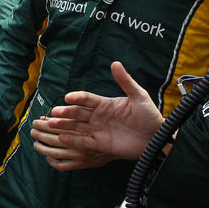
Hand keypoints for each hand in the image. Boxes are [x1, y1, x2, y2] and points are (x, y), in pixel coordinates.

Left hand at [30, 119, 111, 170]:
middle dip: (41, 132)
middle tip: (33, 129)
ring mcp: (80, 155)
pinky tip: (48, 158)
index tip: (39, 120)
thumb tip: (51, 116)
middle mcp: (80, 143)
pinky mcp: (82, 165)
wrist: (128, 146)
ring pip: (54, 153)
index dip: (47, 123)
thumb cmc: (115, 128)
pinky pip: (63, 165)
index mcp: (83, 129)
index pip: (59, 125)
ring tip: (35, 143)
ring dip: (42, 147)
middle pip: (54, 137)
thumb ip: (75, 112)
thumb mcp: (100, 114)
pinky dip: (53, 162)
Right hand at [36, 61, 163, 161]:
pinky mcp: (101, 144)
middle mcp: (98, 116)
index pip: (87, 99)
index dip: (77, 98)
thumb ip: (125, 81)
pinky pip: (85, 142)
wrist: (157, 138)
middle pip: (78, 113)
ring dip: (64, 125)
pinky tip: (62, 138)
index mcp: (105, 104)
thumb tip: (115, 63)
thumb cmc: (149, 116)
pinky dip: (73, 141)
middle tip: (54, 112)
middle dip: (65, 112)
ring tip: (51, 124)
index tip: (68, 97)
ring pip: (77, 127)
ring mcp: (98, 130)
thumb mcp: (139, 96)